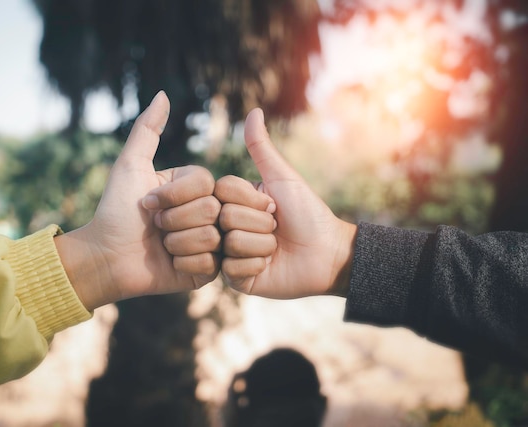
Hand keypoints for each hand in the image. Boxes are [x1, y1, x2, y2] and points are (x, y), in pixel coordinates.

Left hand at [55, 91, 220, 309]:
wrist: (106, 257)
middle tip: (154, 227)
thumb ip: (147, 129)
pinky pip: (209, 263)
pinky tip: (170, 263)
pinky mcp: (207, 269)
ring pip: (212, 237)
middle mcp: (206, 211)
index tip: (147, 203)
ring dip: (176, 242)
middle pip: (211, 209)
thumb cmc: (116, 210)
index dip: (173, 195)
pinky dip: (184, 263)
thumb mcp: (130, 166)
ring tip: (161, 245)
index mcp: (193, 187)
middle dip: (173, 220)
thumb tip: (163, 94)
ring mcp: (209, 241)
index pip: (205, 182)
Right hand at [215, 108, 357, 298]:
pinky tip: (268, 266)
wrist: (328, 254)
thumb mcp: (283, 178)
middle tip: (276, 229)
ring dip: (261, 246)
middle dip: (259, 224)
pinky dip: (256, 265)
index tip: (273, 206)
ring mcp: (228, 252)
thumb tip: (254, 111)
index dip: (251, 200)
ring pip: (230, 243)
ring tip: (275, 248)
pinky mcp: (235, 277)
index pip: (222, 192)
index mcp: (234, 201)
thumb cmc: (308, 213)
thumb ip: (262, 148)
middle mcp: (225, 225)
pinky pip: (233, 268)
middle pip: (224, 217)